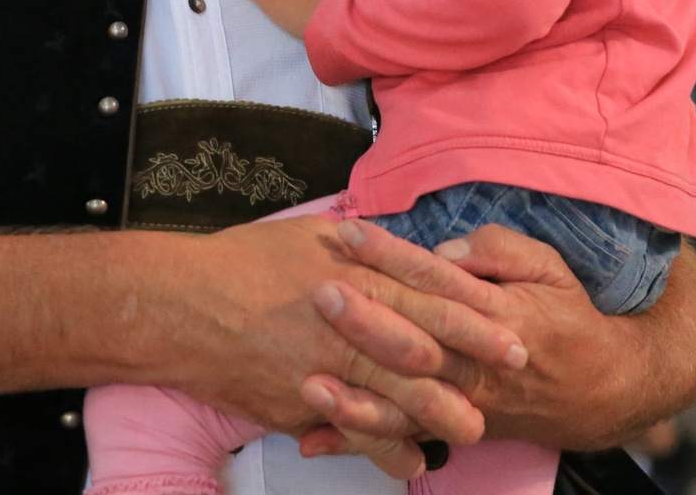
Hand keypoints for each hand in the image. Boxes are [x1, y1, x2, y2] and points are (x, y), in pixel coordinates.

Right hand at [173, 215, 525, 479]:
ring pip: (395, 400)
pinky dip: (384, 449)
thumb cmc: (242, 262)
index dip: (473, 318)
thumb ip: (357, 245)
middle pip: (424, 352)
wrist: (183, 305)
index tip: (511, 330)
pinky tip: (411, 459)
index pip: (428, 298)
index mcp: (352, 277)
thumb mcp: (307, 236)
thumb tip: (394, 243)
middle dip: (472, 368)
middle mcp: (346, 325)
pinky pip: (353, 433)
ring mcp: (324, 369)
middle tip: (513, 377)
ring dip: (439, 416)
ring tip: (474, 428)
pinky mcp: (301, 406)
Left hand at [294, 221, 695, 454]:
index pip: (435, 278)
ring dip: (356, 395)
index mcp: (499, 315)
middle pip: (415, 341)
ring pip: (406, 402)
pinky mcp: (455, 426)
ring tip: (308, 382)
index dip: (391, 255)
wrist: (603, 391)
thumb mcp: (548, 266)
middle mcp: (479, 362)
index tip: (347, 233)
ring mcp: (466, 401)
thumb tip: (444, 248)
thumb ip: (498, 248)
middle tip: (318, 294)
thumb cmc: (568, 318)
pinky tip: (314, 439)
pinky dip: (360, 440)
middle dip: (365, 320)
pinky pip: (404, 437)